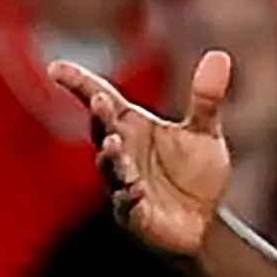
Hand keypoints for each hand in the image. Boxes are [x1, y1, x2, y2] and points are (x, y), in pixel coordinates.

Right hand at [54, 48, 234, 256]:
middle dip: (100, 118)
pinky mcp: (135, 215)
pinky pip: (127, 205)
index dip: (78, 83)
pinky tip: (135, 191)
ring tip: (115, 143)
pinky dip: (129, 198)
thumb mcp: (204, 133)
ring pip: (110, 168)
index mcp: (131, 125)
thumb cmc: (195, 174)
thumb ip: (206, 99)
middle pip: (102, 130)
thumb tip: (220, 55)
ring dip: (110, 156)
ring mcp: (123, 183)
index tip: (56, 68)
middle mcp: (121, 151)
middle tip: (99, 101)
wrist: (205, 221)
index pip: (100, 98)